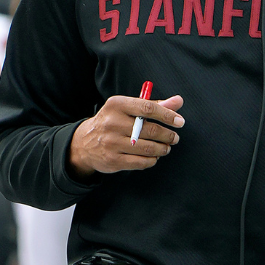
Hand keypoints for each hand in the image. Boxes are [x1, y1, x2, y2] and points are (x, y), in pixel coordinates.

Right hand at [68, 95, 184, 179]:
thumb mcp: (128, 109)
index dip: (167, 115)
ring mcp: (111, 142)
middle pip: (150, 129)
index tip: (180, 121)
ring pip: (148, 148)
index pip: (148, 108)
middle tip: (174, 137)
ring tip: (166, 147)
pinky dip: (152, 160)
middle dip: (167, 135)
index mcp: (117, 105)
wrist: (85, 143)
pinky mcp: (113, 160)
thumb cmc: (113, 122)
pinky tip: (154, 156)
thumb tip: (178, 101)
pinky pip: (141, 162)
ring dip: (162, 149)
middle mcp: (112, 123)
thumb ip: (154, 105)